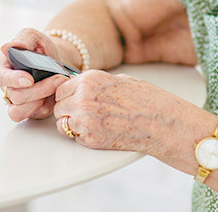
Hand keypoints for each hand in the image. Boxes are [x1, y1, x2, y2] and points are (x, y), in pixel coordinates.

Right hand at [0, 28, 69, 121]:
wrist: (56, 60)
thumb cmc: (40, 48)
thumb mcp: (32, 36)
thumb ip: (22, 40)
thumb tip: (7, 47)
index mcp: (3, 67)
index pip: (1, 77)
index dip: (13, 80)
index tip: (29, 79)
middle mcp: (6, 86)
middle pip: (15, 96)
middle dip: (39, 89)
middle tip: (58, 78)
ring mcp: (16, 100)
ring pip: (19, 111)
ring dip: (42, 99)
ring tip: (57, 84)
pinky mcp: (29, 110)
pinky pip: (34, 115)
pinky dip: (46, 106)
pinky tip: (54, 93)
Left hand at [52, 70, 186, 157]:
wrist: (159, 122)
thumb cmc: (145, 100)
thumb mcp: (119, 80)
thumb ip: (96, 83)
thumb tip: (82, 86)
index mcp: (90, 80)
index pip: (61, 88)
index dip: (67, 94)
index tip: (73, 98)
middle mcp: (83, 98)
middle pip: (58, 106)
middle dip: (68, 109)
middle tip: (84, 112)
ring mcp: (84, 120)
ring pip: (62, 123)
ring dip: (73, 123)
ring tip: (92, 122)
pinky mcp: (89, 139)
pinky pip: (73, 136)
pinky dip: (81, 135)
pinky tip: (98, 130)